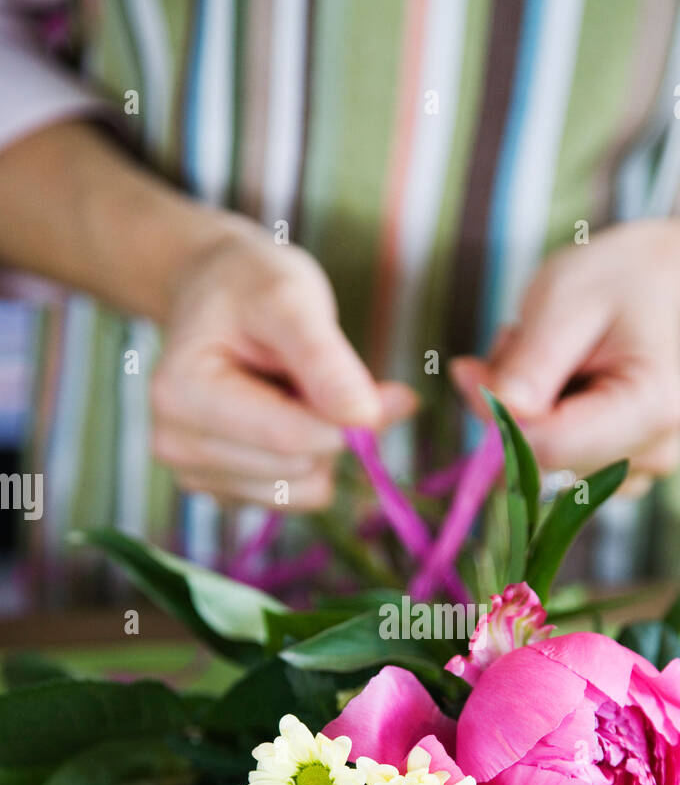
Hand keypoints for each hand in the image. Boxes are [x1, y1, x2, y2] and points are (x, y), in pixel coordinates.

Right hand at [151, 226, 416, 507]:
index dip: (353, 420)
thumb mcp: (289, 297)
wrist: (216, 293)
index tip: (396, 393)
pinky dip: (311, 460)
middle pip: (299, 467)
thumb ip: (323, 358)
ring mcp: (198, 477)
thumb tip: (364, 418)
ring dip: (323, 444)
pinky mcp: (225, 493)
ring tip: (295, 390)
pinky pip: (298, 497)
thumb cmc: (249, 286)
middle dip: (331, 425)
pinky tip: (286, 415)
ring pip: (305, 492)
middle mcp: (177, 448)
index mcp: (180, 396)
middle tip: (324, 373)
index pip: (290, 438)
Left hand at [450, 221, 679, 495]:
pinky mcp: (610, 480)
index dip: (498, 417)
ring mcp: (633, 473)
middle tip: (519, 346)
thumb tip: (501, 411)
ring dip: (519, 416)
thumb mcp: (563, 301)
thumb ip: (532, 362)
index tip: (470, 370)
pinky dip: (531, 429)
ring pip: (534, 467)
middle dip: (511, 409)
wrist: (647, 291)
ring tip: (545, 360)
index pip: (551, 448)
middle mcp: (651, 454)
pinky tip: (553, 388)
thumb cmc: (610, 287)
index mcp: (651, 409)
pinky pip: (542, 468)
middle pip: (540, 462)